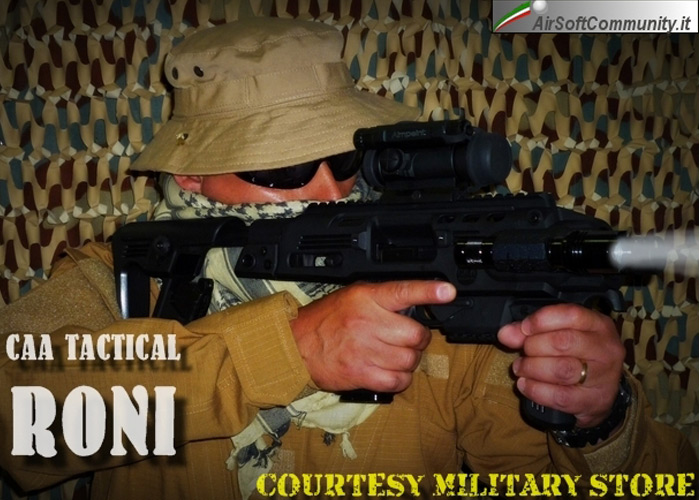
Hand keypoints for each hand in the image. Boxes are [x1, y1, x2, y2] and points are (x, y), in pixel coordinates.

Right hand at [291, 281, 455, 393]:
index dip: (429, 291)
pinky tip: (391, 372)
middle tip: (408, 339)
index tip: (447, 291)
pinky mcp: (361, 373)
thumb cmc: (325, 321)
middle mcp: (367, 321)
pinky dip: (400, 379)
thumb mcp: (352, 297)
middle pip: (415, 334)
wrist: (296, 345)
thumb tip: (414, 306)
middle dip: (418, 340)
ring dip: (410, 361)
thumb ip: (382, 300)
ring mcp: (365, 349)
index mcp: (366, 298)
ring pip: (410, 359)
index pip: (403, 291)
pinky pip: (398, 380)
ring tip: (396, 356)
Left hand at [497, 304, 623, 427]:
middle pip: (563, 342)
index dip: (541, 320)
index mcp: (598, 325)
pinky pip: (559, 396)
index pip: (571, 315)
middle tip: (524, 351)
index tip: (524, 328)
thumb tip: (505, 333)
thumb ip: (531, 331)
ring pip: (561, 370)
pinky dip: (535, 390)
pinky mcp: (594, 401)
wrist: (601, 392)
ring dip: (532, 368)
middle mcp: (605, 349)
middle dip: (534, 346)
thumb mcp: (560, 334)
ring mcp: (603, 377)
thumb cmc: (578, 355)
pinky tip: (525, 384)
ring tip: (521, 368)